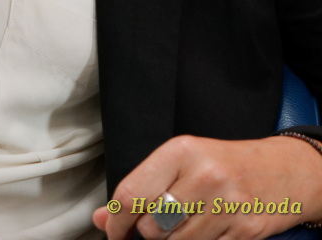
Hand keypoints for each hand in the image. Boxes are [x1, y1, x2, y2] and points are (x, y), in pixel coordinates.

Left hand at [92, 134, 321, 239]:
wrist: (281, 171)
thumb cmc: (222, 164)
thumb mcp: (181, 162)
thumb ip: (142, 188)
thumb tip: (102, 217)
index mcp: (181, 151)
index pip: (132, 194)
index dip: (116, 221)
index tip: (113, 231)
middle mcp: (203, 176)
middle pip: (151, 227)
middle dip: (148, 232)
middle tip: (160, 221)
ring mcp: (225, 207)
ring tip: (186, 222)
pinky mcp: (242, 232)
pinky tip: (207, 229)